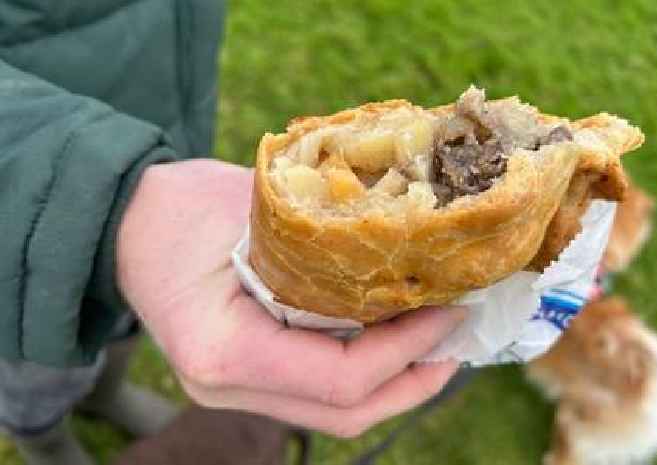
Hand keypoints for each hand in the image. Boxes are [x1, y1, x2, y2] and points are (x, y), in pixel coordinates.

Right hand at [116, 159, 463, 436]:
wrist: (126, 224)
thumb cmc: (179, 207)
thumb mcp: (251, 208)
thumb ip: (322, 243)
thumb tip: (408, 249)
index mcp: (222, 349)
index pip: (338, 378)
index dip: (406, 350)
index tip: (449, 310)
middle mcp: (225, 387)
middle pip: (343, 414)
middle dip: (413, 381)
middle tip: (459, 339)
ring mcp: (233, 390)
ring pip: (332, 414)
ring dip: (395, 384)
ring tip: (438, 344)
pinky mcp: (246, 377)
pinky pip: (317, 392)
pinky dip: (364, 373)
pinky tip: (391, 341)